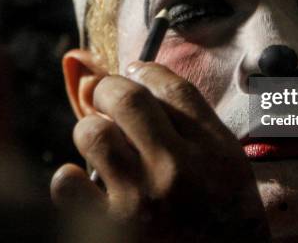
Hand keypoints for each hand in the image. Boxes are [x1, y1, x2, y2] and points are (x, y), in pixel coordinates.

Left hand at [51, 61, 269, 242]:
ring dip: (90, 130)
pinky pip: (68, 186)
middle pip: (128, 99)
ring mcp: (142, 200)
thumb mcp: (229, 163)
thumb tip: (146, 81)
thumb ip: (197, 122)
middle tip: (107, 96)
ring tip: (100, 141)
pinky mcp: (114, 229)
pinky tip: (84, 182)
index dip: (147, 70)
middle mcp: (177, 170)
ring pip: (93, 133)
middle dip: (108, 89)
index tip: (136, 71)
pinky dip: (69, 179)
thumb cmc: (227, 217)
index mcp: (212, 150)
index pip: (173, 88)